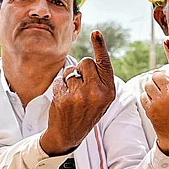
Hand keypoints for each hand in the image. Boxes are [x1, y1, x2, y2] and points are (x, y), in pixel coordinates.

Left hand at [40, 31, 115, 155]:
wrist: (69, 135)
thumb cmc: (86, 112)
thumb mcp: (101, 99)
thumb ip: (100, 80)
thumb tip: (93, 58)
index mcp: (109, 91)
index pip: (105, 64)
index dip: (100, 46)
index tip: (96, 33)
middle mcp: (97, 92)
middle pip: (86, 62)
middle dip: (81, 69)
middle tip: (81, 85)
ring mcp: (80, 96)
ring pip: (71, 70)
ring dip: (68, 79)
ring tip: (72, 94)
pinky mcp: (65, 98)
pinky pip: (60, 80)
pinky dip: (59, 87)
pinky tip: (63, 100)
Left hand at [140, 40, 168, 154]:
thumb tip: (158, 73)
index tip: (166, 42)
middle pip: (156, 75)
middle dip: (157, 79)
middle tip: (163, 89)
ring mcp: (160, 101)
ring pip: (148, 84)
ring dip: (151, 88)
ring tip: (159, 99)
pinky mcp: (150, 109)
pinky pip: (143, 95)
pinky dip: (146, 97)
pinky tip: (154, 105)